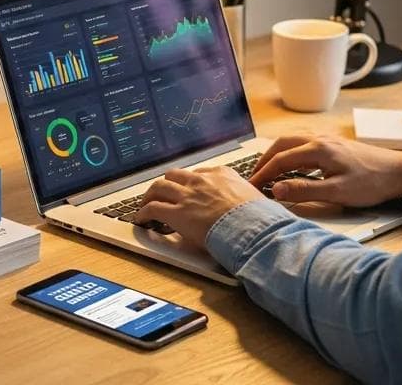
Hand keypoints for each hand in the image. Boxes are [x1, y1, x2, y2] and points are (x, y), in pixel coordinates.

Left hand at [136, 166, 264, 247]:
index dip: (190, 182)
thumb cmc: (258, 218)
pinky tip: (142, 218)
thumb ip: (247, 199)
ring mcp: (187, 196)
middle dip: (167, 183)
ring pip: (159, 187)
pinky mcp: (177, 213)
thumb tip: (255, 207)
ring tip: (146, 202)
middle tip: (163, 191)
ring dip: (151, 194)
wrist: (251, 227)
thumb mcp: (255, 199)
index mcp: (222, 174)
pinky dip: (144, 212)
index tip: (188, 188)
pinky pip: (153, 208)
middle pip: (175, 175)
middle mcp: (201, 181)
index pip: (199, 173)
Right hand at [247, 135, 401, 207]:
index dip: (263, 174)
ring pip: (292, 141)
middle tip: (254, 176)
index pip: (281, 160)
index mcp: (318, 149)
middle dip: (264, 160)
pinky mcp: (333, 144)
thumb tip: (276, 189)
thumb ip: (304, 190)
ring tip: (267, 169)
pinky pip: (302, 143)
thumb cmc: (371, 182)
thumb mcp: (337, 192)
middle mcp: (320, 139)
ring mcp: (327, 139)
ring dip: (276, 154)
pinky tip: (291, 163)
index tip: (251, 186)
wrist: (398, 172)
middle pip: (282, 144)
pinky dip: (289, 152)